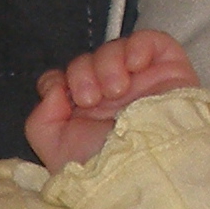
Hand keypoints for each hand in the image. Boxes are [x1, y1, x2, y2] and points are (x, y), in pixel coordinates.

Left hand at [24, 30, 198, 170]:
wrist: (144, 167)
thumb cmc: (101, 164)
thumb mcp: (54, 149)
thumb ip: (40, 119)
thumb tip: (55, 90)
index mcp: (87, 115)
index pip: (64, 79)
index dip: (57, 80)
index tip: (62, 97)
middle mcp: (113, 99)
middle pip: (87, 61)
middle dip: (82, 74)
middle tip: (92, 99)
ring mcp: (142, 83)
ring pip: (115, 49)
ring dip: (107, 65)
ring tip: (116, 91)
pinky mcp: (169, 71)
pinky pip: (151, 41)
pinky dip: (137, 46)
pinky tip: (134, 66)